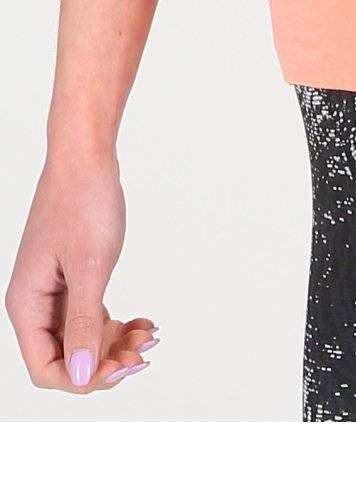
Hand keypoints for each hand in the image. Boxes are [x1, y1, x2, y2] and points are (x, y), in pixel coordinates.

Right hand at [5, 145, 158, 394]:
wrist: (87, 156)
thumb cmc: (83, 202)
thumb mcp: (90, 266)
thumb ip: (83, 323)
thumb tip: (81, 375)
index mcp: (27, 304)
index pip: (45, 368)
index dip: (83, 378)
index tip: (123, 366)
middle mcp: (35, 303)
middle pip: (65, 358)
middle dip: (105, 361)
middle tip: (143, 353)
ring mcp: (53, 291)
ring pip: (81, 338)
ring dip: (115, 343)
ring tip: (149, 336)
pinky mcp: (72, 278)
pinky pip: (91, 315)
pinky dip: (116, 323)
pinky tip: (143, 321)